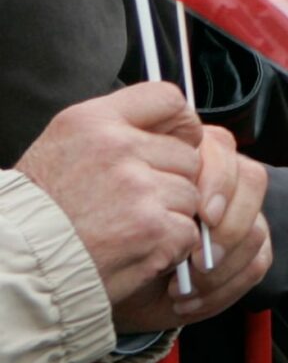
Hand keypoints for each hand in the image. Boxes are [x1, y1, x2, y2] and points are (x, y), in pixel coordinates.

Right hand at [15, 83, 204, 304]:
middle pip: (187, 155)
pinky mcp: (153, 228)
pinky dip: (170, 245)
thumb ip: (119, 129)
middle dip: (172, 179)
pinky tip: (136, 247)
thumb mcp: (65, 145)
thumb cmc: (41, 209)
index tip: (178, 142)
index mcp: (94, 121)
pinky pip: (188, 230)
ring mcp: (139, 189)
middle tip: (135, 201)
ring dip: (171, 214)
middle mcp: (118, 149)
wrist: (20, 263)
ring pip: (191, 194)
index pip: (168, 99)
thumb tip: (177, 126)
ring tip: (129, 226)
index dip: (181, 125)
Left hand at [111, 131, 271, 331]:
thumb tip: (180, 188)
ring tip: (186, 287)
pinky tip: (190, 299)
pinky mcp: (249, 253)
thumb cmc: (111, 242)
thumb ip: (146, 186)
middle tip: (199, 260)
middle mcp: (221, 184)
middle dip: (229, 226)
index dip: (220, 181)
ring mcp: (239, 219)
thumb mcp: (118, 210)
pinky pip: (256, 263)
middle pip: (252, 182)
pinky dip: (225, 287)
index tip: (204, 215)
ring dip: (221, 268)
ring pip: (256, 230)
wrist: (110, 284)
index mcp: (190, 160)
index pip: (224, 150)